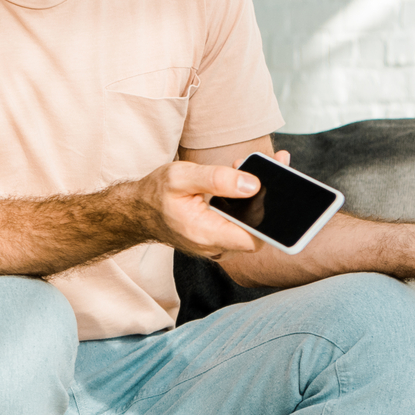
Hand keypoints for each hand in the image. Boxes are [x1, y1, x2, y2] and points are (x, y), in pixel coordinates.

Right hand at [131, 160, 267, 259]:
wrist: (137, 211)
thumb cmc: (156, 193)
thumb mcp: (181, 176)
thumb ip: (218, 179)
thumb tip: (253, 185)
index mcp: (206, 233)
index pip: (255, 238)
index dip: (271, 218)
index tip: (277, 189)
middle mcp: (214, 246)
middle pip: (258, 232)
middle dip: (268, 201)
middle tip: (273, 168)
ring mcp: (217, 246)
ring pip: (251, 229)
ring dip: (258, 201)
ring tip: (254, 170)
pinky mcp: (218, 240)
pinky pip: (241, 227)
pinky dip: (248, 206)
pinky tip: (247, 181)